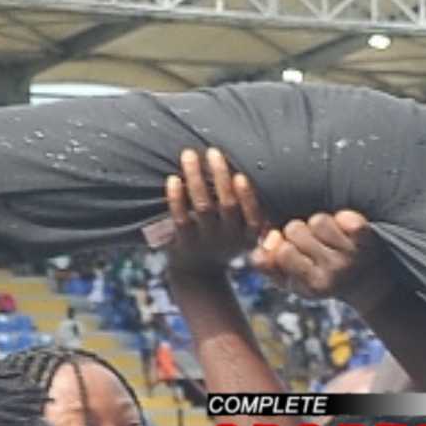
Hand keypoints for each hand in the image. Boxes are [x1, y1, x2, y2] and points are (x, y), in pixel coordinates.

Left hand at [164, 148, 267, 274]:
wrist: (197, 274)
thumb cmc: (223, 242)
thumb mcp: (242, 234)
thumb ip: (248, 212)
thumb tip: (247, 170)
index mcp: (248, 236)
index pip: (252, 215)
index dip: (247, 196)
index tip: (240, 175)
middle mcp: (229, 239)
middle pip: (227, 205)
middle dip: (220, 176)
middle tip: (213, 151)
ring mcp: (206, 242)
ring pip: (202, 206)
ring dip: (196, 178)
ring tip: (189, 154)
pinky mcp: (184, 243)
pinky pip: (180, 217)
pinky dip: (176, 198)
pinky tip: (173, 179)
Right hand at [253, 209, 396, 311]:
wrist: (369, 284)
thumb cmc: (322, 279)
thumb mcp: (293, 282)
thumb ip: (268, 267)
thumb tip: (262, 245)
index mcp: (312, 285)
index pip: (281, 253)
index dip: (282, 246)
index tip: (292, 251)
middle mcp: (333, 273)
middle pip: (295, 230)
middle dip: (299, 232)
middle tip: (311, 244)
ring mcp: (352, 256)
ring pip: (318, 220)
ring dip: (319, 224)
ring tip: (327, 237)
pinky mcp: (368, 240)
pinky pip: (345, 217)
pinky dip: (343, 217)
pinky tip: (345, 228)